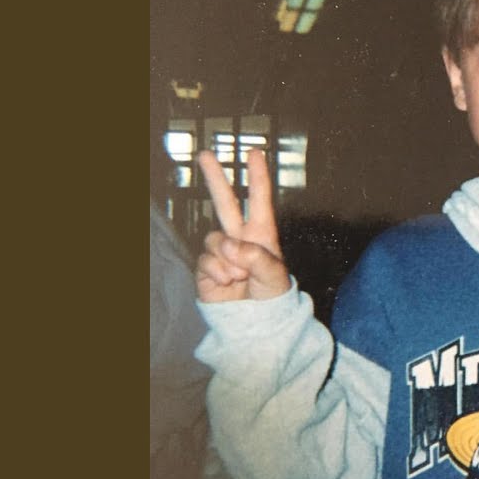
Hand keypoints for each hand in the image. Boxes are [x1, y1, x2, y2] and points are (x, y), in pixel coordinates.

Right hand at [195, 148, 292, 302]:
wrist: (254, 326)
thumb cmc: (271, 300)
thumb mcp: (274, 277)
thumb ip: (256, 258)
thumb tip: (229, 246)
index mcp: (262, 236)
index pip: (259, 201)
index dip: (257, 176)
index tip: (255, 152)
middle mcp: (239, 239)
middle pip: (224, 203)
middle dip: (215, 178)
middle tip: (204, 153)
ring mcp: (220, 253)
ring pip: (214, 240)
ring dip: (228, 260)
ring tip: (240, 278)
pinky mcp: (205, 268)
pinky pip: (206, 261)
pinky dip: (217, 273)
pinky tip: (227, 284)